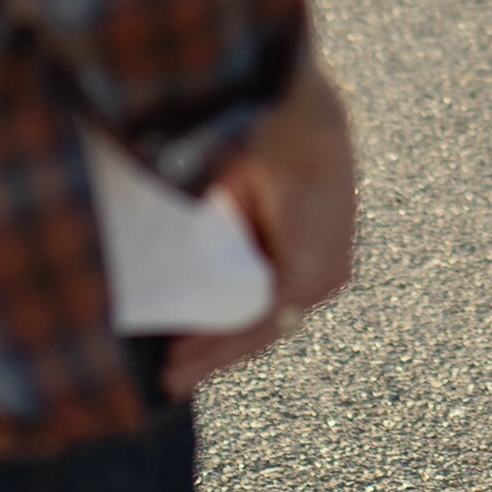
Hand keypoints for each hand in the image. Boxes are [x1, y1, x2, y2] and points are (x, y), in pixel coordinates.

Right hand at [163, 50, 357, 398]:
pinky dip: (217, 342)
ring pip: (256, 331)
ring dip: (208, 356)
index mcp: (310, 244)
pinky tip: (182, 357)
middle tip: (168, 378)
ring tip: (168, 375)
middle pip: (259, 325)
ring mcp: (323, 275)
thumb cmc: (263, 138)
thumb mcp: (233, 193)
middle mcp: (324, 266)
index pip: (264, 302)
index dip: (220, 330)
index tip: (178, 350)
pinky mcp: (311, 275)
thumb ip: (214, 223)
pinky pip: (259, 322)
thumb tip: (168, 246)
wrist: (292, 113)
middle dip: (211, 354)